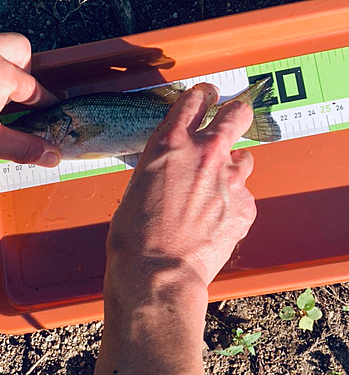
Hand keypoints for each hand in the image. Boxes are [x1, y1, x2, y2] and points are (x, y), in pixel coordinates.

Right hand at [107, 83, 255, 286]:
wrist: (157, 272)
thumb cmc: (135, 235)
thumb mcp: (138, 186)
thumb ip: (162, 166)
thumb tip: (173, 166)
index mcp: (171, 143)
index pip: (194, 100)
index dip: (203, 95)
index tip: (208, 96)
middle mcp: (205, 153)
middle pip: (237, 114)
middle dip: (235, 113)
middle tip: (231, 120)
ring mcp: (230, 178)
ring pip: (244, 158)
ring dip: (232, 168)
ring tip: (215, 191)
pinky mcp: (245, 205)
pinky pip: (244, 195)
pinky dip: (233, 202)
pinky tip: (215, 220)